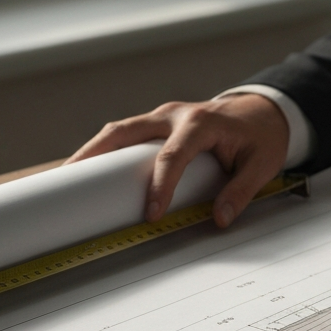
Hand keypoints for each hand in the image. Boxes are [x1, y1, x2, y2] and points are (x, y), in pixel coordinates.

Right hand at [67, 94, 289, 227]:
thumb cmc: (262, 136)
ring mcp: (162, 117)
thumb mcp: (262, 165)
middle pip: (125, 132)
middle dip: (95, 155)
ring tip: (65, 177)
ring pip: (118, 131)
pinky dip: (104, 150)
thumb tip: (219, 219)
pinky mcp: (157, 124)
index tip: (151, 214)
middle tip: (69, 181)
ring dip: (91, 151)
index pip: (173, 156)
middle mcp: (175, 115)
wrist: (265, 111)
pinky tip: (87, 170)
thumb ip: (240, 192)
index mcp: (202, 123)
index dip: (160, 186)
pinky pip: (125, 135)